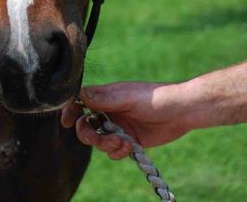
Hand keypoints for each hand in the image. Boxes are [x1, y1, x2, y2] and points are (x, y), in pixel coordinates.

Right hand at [61, 81, 189, 159]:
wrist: (181, 112)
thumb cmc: (155, 97)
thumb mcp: (128, 96)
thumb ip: (104, 98)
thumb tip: (79, 94)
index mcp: (107, 96)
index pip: (81, 102)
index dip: (71, 111)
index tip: (65, 121)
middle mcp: (110, 111)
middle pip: (86, 125)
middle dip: (89, 135)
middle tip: (99, 140)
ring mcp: (119, 127)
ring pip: (99, 141)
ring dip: (106, 145)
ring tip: (122, 144)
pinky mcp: (129, 140)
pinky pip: (114, 152)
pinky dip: (117, 153)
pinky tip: (129, 148)